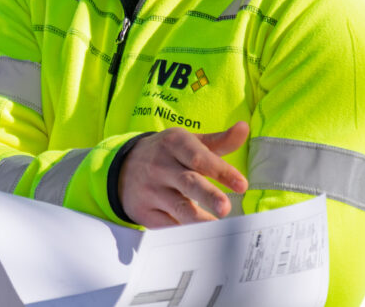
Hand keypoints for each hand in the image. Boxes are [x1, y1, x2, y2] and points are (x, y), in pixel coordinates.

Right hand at [120, 121, 249, 227]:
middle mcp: (161, 166)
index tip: (242, 184)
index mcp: (174, 145)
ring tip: (217, 228)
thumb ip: (219, 141)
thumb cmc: (167, 155)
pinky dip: (184, 232)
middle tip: (225, 207)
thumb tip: (243, 128)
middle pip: (188, 182)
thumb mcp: (188, 142)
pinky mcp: (144, 212)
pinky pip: (167, 225)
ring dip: (198, 219)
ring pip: (178, 207)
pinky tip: (200, 237)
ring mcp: (151, 190)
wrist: (121, 167)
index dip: (221, 171)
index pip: (199, 158)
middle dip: (208, 195)